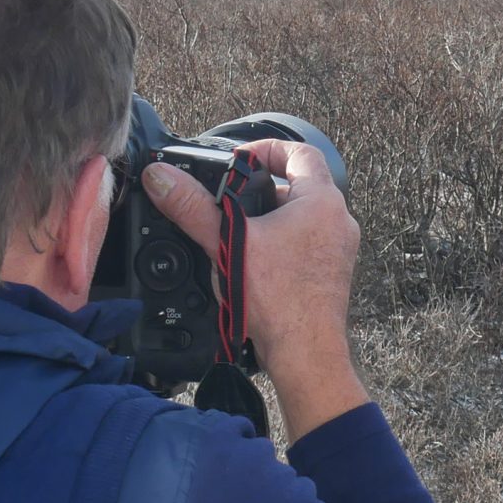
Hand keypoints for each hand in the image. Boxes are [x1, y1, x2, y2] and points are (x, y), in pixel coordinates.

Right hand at [143, 141, 367, 438]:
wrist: (305, 353)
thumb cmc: (278, 302)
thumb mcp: (227, 244)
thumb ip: (192, 207)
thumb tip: (162, 178)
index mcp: (321, 202)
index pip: (301, 152)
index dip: (268, 149)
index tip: (241, 159)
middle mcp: (338, 221)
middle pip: (301, 185)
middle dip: (262, 189)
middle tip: (231, 198)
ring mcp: (340, 249)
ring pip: (304, 217)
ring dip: (271, 218)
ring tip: (238, 231)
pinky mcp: (333, 272)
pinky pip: (308, 243)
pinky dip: (283, 242)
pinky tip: (255, 261)